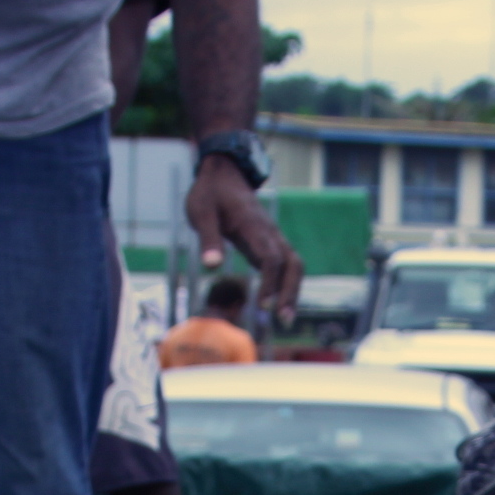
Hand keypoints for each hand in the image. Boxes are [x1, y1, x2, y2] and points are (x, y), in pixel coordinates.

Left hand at [184, 156, 302, 324]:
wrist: (223, 174)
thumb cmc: (210, 194)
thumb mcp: (201, 212)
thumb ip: (208, 239)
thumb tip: (212, 267)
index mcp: (253, 225)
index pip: (270, 257)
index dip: (270, 282)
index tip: (263, 305)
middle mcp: (269, 232)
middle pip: (292, 263)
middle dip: (290, 292)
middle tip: (282, 320)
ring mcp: (272, 237)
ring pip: (293, 264)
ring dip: (292, 290)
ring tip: (283, 318)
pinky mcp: (268, 242)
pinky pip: (284, 265)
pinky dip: (285, 284)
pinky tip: (277, 303)